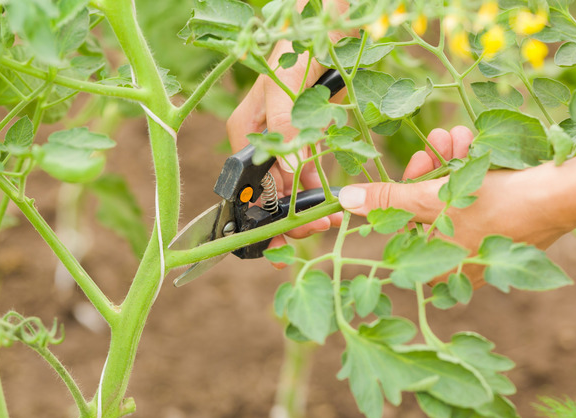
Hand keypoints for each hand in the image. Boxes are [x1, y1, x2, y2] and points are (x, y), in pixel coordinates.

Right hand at [227, 41, 344, 259]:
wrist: (324, 26)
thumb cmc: (298, 52)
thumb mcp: (287, 91)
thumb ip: (285, 131)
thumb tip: (287, 172)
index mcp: (245, 132)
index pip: (249, 183)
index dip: (265, 212)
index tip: (282, 233)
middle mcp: (259, 140)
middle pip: (269, 189)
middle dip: (288, 214)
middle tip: (312, 230)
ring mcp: (282, 139)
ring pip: (290, 184)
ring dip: (306, 205)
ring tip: (326, 221)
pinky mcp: (304, 136)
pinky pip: (308, 169)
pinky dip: (317, 187)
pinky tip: (329, 200)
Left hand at [338, 126, 570, 287]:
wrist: (562, 197)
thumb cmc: (495, 206)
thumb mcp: (433, 200)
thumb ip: (387, 201)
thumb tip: (343, 202)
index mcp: (438, 268)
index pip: (402, 231)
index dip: (400, 196)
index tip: (408, 168)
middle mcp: (458, 262)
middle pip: (427, 211)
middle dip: (429, 171)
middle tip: (434, 143)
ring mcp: (481, 245)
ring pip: (451, 198)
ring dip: (450, 162)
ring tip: (456, 135)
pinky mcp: (501, 225)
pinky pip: (475, 196)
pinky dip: (471, 169)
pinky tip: (472, 141)